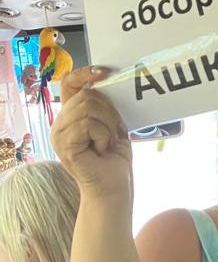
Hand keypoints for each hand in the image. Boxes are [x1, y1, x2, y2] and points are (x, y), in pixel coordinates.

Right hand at [51, 66, 131, 197]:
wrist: (113, 188)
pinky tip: (103, 149)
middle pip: (85, 95)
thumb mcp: (111, 124)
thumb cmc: (114, 159)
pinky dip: (104, 135)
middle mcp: (60, 124)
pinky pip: (88, 124)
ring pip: (88, 108)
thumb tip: (101, 80)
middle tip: (113, 134)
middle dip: (108, 112)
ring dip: (108, 126)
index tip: (103, 73)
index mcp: (70, 117)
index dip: (84, 74)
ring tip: (107, 143)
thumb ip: (102, 106)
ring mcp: (59, 135)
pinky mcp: (65, 145)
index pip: (68, 84)